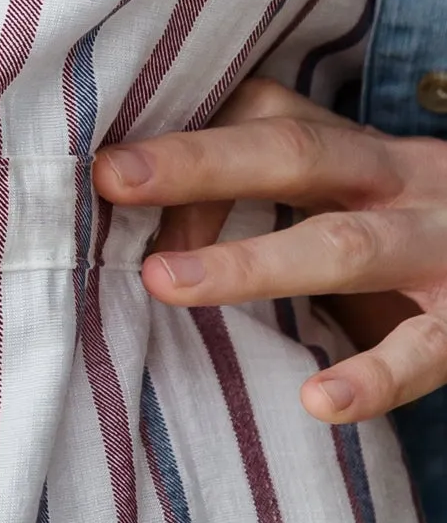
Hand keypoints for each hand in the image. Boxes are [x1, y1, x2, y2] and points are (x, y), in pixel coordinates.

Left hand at [91, 75, 446, 422]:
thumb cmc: (420, 230)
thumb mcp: (362, 193)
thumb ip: (272, 189)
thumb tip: (144, 220)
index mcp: (366, 151)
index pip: (273, 120)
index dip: (192, 145)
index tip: (109, 179)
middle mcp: (405, 184)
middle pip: (299, 156)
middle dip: (202, 164)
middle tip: (112, 178)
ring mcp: (444, 251)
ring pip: (348, 245)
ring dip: (254, 261)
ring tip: (165, 284)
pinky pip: (425, 351)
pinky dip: (373, 379)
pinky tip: (318, 402)